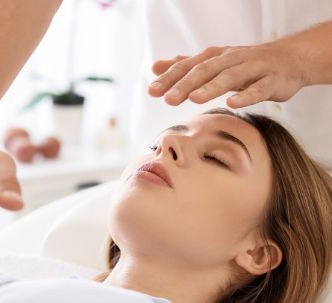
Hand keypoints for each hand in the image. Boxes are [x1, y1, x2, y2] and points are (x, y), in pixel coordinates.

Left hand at [148, 40, 307, 107]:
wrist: (291, 59)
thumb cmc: (246, 64)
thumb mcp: (214, 63)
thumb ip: (185, 66)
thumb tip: (155, 66)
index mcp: (216, 57)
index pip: (189, 66)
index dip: (170, 78)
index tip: (152, 91)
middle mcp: (232, 59)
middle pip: (206, 71)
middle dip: (186, 84)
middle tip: (168, 99)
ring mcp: (254, 68)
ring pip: (230, 77)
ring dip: (211, 87)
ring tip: (194, 99)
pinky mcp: (273, 80)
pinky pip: (259, 88)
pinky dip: (246, 95)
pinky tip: (233, 103)